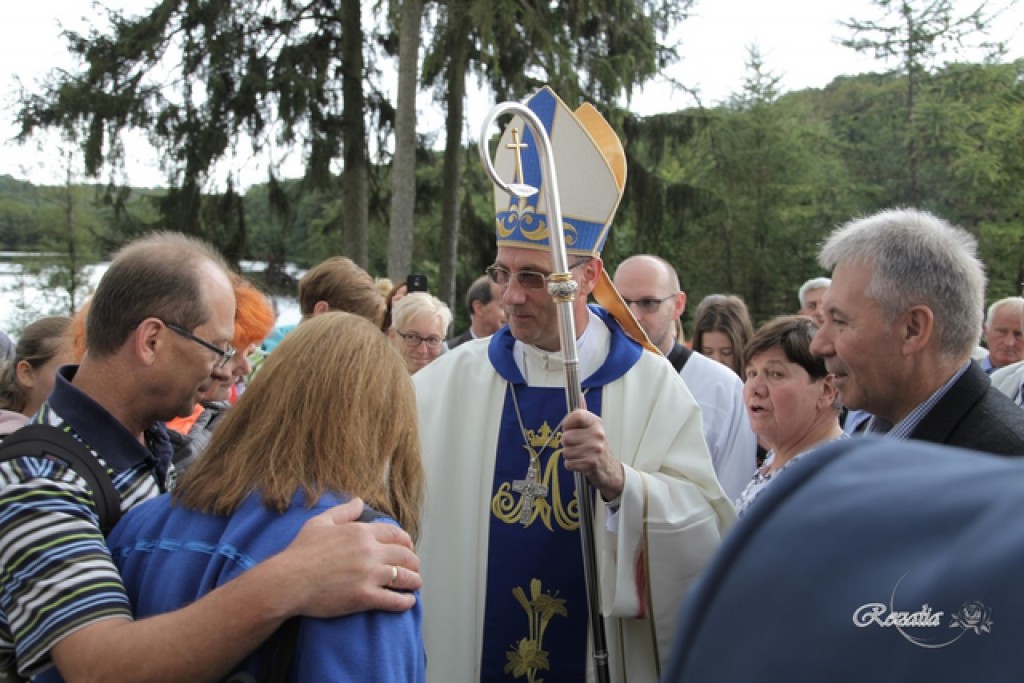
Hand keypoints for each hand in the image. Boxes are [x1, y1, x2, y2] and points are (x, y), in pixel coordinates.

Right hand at [273, 498, 420, 617]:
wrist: (288, 581)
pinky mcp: (365, 597)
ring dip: (414, 581)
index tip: (408, 548)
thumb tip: (359, 501)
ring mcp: (369, 575)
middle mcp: (370, 552)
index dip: (406, 542)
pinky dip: (405, 601)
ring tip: (415, 584)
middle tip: (413, 567)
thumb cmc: (300, 552)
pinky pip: (394, 600)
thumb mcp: (320, 523)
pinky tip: (407, 601)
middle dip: (413, 562)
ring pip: (405, 577)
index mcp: (361, 533)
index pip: (396, 534)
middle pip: (405, 555)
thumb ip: (344, 511)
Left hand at [561, 408, 623, 500]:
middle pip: (566, 436)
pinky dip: (571, 465)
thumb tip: (580, 395)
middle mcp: (597, 434)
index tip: (570, 428)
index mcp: (596, 423)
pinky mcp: (591, 463)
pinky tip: (580, 463)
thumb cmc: (596, 446)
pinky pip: (568, 463)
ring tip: (580, 455)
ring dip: (570, 456)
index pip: (576, 415)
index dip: (568, 423)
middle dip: (567, 444)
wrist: (609, 468)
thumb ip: (583, 414)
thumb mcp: (592, 428)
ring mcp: (595, 449)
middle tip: (578, 445)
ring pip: (565, 451)